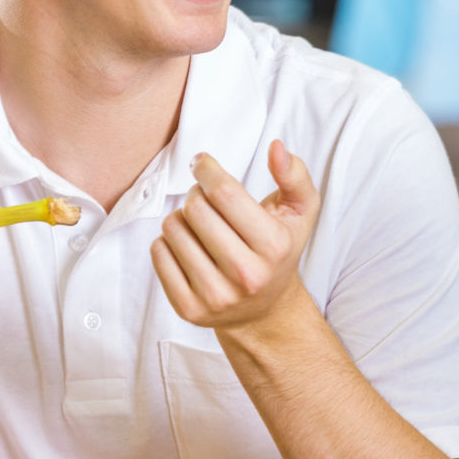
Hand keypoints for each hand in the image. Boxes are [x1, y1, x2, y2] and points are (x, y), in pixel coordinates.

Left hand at [152, 141, 318, 332]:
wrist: (264, 310)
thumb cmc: (279, 251)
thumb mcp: (300, 212)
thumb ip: (294, 175)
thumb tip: (276, 148)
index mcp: (274, 246)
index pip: (224, 193)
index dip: (207, 169)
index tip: (201, 163)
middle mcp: (246, 275)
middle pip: (195, 209)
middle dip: (196, 193)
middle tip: (205, 199)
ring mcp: (216, 296)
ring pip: (172, 229)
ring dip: (181, 217)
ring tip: (199, 226)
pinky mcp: (188, 308)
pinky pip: (158, 253)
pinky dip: (167, 242)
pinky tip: (188, 246)